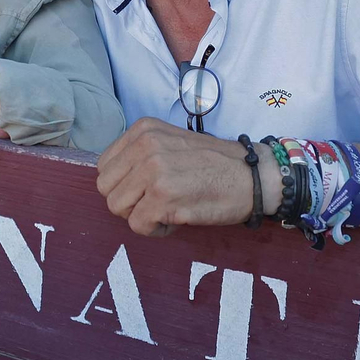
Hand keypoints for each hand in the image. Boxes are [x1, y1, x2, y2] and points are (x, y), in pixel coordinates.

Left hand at [95, 119, 260, 235]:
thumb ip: (140, 154)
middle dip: (128, 202)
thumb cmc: (215, 164)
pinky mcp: (163, 197)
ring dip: (141, 216)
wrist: (254, 177)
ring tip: (168, 208)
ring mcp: (153, 170)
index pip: (104, 166)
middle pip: (107, 189)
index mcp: (143, 130)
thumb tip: (113, 180)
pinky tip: (177, 218)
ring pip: (117, 208)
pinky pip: (138, 225)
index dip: (123, 184)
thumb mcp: (171, 143)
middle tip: (156, 202)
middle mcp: (145, 146)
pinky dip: (156, 230)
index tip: (148, 188)